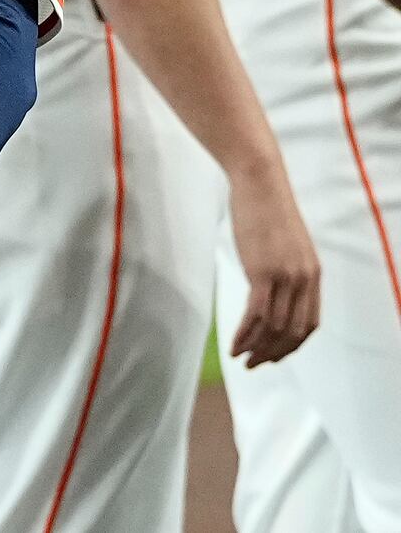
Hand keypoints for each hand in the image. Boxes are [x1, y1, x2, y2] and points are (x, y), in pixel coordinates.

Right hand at [225, 164, 321, 365]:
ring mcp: (285, 276)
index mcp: (312, 274)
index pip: (310, 323)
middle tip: (254, 364)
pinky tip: (234, 342)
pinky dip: (245, 333)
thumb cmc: (265, 207)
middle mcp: (304, 279)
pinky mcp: (263, 271)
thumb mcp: (284, 243)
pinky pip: (257, 313)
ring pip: (275, 326)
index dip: (292, 345)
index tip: (273, 355)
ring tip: (240, 357)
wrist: (259, 182)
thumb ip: (284, 267)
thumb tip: (269, 287)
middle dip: (274, 353)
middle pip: (293, 331)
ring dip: (257, 347)